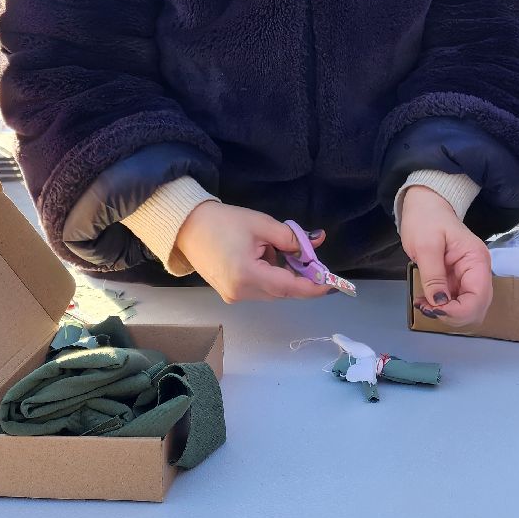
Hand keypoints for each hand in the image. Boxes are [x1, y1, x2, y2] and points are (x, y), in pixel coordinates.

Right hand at [175, 202, 331, 302]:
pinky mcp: (229, 293)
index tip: (333, 283)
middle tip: (311, 257)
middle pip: (282, 290)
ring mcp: (233, 296)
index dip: (313, 286)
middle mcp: (241, 293)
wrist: (186, 226)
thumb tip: (316, 242)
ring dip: (283, 274)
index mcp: (247, 276)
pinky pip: (259, 288)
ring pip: (272, 291)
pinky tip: (266, 256)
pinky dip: (270, 275)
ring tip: (277, 249)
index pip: (290, 287)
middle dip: (299, 275)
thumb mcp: (261, 224)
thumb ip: (291, 237)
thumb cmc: (222, 221)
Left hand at [400, 186, 492, 326]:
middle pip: (476, 309)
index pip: (478, 298)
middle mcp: (478, 272)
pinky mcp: (458, 281)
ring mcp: (469, 278)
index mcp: (477, 260)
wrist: (426, 206)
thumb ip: (433, 275)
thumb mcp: (425, 245)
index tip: (434, 309)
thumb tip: (440, 303)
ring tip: (423, 304)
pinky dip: (442, 308)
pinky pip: (456, 303)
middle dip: (452, 315)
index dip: (458, 311)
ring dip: (446, 314)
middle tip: (426, 307)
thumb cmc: (426, 219)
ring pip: (467, 310)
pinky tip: (425, 300)